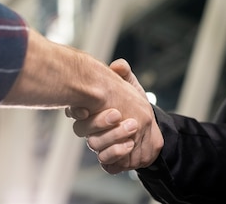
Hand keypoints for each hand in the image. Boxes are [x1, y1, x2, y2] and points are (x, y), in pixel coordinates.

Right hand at [67, 59, 162, 173]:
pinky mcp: (109, 160)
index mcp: (91, 110)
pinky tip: (129, 144)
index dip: (76, 110)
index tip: (87, 109)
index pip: (74, 111)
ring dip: (112, 136)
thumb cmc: (135, 104)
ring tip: (132, 126)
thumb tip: (117, 65)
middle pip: (81, 129)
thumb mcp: (130, 86)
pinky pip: (105, 161)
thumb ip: (123, 73)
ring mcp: (99, 144)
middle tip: (118, 114)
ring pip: (93, 144)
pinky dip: (116, 153)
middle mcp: (91, 129)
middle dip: (99, 122)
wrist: (151, 128)